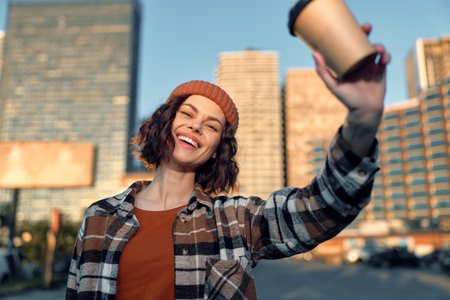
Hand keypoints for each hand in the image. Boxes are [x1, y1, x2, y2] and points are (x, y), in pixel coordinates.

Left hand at [313, 23, 390, 156]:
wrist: (365, 111)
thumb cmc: (347, 99)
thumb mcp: (333, 85)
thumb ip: (323, 71)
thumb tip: (314, 53)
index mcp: (346, 63)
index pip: (348, 45)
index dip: (350, 34)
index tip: (352, 27)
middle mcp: (358, 63)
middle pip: (362, 43)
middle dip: (366, 33)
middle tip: (367, 27)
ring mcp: (370, 66)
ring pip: (375, 50)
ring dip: (378, 45)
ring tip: (377, 49)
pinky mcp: (381, 71)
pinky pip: (385, 59)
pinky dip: (386, 56)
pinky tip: (384, 59)